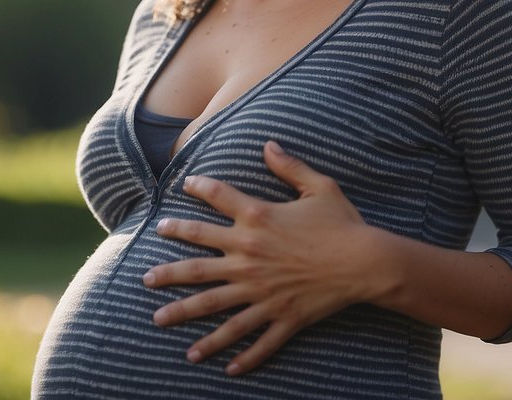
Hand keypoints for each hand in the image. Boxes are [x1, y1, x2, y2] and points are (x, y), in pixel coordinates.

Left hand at [143, 140, 376, 375]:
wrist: (366, 262)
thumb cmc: (343, 222)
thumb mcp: (318, 186)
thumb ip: (289, 166)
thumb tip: (268, 143)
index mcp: (259, 219)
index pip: (218, 200)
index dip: (198, 190)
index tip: (182, 188)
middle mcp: (251, 256)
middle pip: (198, 264)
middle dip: (168, 271)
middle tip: (145, 277)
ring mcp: (262, 291)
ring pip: (213, 305)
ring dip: (183, 314)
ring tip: (158, 320)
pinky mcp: (281, 316)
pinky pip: (255, 339)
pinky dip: (240, 355)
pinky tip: (223, 368)